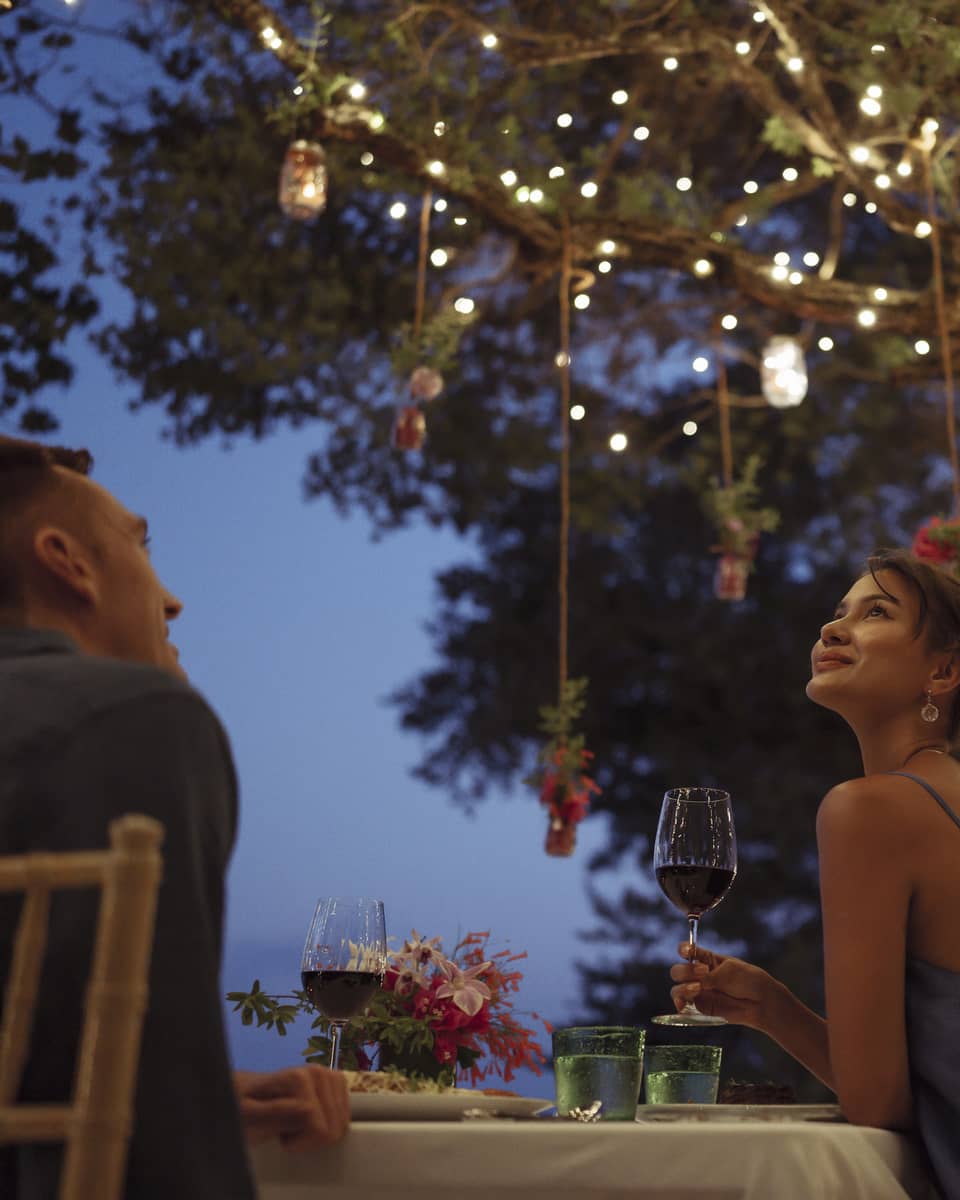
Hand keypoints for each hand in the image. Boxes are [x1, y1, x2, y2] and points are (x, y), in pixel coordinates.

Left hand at [234, 1066, 348, 1149]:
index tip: (280, 1137)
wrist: (249, 1091)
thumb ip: (276, 1113)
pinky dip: (327, 1125)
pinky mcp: (337, 1082)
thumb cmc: (246, 1106)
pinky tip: (309, 1119)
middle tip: (288, 1130)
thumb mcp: (249, 1115)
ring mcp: (330, 1076)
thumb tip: (307, 1109)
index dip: (299, 1143)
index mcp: (299, 1078)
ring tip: (296, 1124)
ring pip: (341, 1125)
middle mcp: (319, 1071)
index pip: (319, 1129)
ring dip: (318, 1133)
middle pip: (333, 1128)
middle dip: (310, 1138)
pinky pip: (344, 1118)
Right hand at [669, 942, 773, 1029]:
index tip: (687, 952)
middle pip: (678, 971)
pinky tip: (684, 1004)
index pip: (687, 951)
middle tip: (703, 973)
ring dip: (683, 988)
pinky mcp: (701, 1008)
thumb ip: (710, 977)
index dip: (683, 950)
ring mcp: (698, 992)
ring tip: (697, 988)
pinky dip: (680, 1005)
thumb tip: (694, 985)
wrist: (761, 1001)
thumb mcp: (729, 971)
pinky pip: (683, 1007)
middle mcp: (698, 975)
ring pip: (677, 989)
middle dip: (686, 971)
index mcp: (706, 960)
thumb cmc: (748, 980)